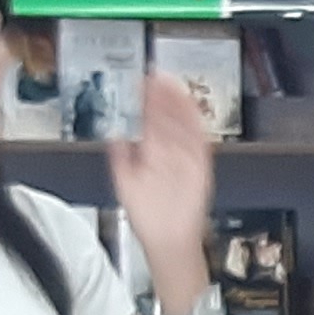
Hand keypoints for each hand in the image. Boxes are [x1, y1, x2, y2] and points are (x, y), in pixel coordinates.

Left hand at [108, 69, 217, 276]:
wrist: (167, 240)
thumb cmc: (148, 217)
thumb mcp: (125, 184)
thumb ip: (119, 158)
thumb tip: (113, 134)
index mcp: (151, 153)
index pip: (150, 120)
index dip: (148, 101)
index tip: (143, 81)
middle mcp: (169, 152)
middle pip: (168, 117)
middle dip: (163, 96)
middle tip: (157, 74)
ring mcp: (185, 158)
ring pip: (183, 125)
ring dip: (178, 104)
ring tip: (171, 83)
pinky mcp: (200, 167)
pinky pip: (199, 142)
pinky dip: (195, 124)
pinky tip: (189, 107)